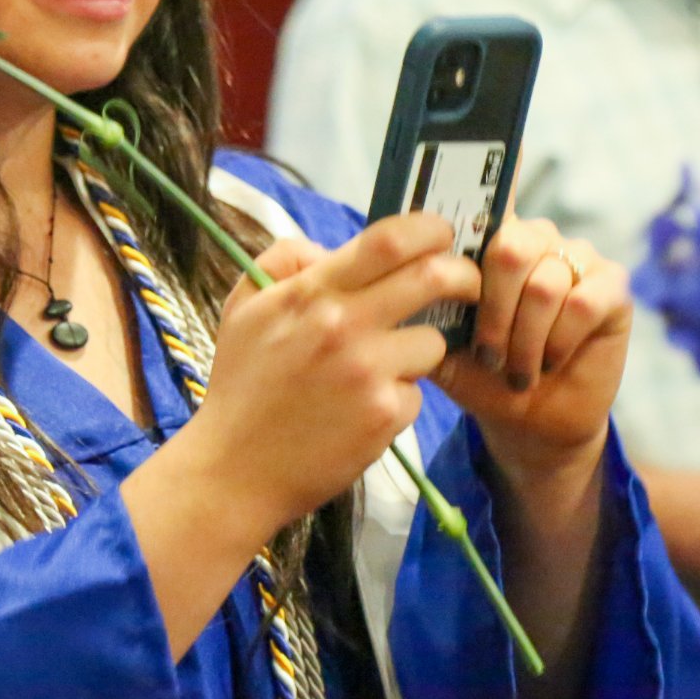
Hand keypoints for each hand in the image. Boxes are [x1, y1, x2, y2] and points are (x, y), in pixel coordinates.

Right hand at [193, 213, 469, 535]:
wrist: (233, 470)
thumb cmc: (241, 385)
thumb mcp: (244, 306)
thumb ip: (284, 260)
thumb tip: (331, 250)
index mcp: (312, 292)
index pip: (388, 240)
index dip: (429, 228)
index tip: (441, 234)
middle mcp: (344, 326)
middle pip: (434, 278)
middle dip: (463, 275)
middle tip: (466, 284)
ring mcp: (369, 373)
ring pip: (434, 341)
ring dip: (422, 348)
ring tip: (386, 367)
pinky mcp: (384, 417)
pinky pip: (417, 393)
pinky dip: (400, 398)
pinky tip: (365, 410)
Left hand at [435, 217, 629, 483]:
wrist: (532, 421)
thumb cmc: (485, 376)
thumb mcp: (443, 348)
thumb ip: (424, 313)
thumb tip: (406, 289)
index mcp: (493, 240)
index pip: (487, 205)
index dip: (480, 209)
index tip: (473, 220)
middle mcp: (537, 238)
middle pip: (510, 249)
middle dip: (495, 313)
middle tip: (490, 356)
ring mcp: (578, 257)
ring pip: (544, 286)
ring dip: (526, 341)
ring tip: (520, 371)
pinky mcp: (612, 285)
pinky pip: (582, 303)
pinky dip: (559, 342)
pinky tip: (552, 361)